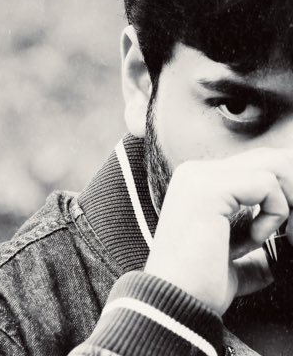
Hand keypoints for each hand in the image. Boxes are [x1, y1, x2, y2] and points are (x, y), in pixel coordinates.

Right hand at [145, 148, 292, 314]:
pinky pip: (266, 184)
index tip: (290, 227)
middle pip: (267, 158)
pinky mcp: (209, 188)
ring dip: (288, 201)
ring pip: (271, 164)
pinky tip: (257, 237)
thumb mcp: (235, 251)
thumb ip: (256, 237)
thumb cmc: (201, 281)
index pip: (255, 166)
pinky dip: (274, 213)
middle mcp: (195, 172)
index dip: (284, 192)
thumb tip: (284, 243)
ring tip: (283, 232)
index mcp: (198, 183)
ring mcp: (200, 177)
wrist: (176, 300)